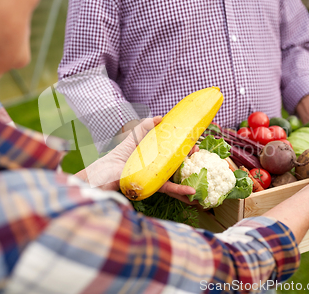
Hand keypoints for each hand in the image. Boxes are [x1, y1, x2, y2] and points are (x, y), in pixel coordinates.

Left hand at [77, 116, 195, 202]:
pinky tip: (191, 191)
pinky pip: (169, 189)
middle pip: (178, 163)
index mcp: (156, 155)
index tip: (193, 143)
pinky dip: (180, 190)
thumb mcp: (135, 136)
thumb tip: (161, 117)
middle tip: (198, 153)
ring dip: (190, 176)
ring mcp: (157, 178)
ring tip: (200, 171)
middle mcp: (158, 167)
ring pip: (177, 177)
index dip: (185, 147)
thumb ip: (146, 126)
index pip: (174, 151)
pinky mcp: (153, 186)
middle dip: (191, 160)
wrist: (108, 171)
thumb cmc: (120, 155)